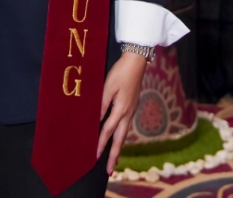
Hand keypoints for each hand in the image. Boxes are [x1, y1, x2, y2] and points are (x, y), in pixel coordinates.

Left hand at [97, 51, 147, 173]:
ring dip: (119, 147)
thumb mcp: (107, 87)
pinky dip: (122, 135)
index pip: (108, 130)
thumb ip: (101, 104)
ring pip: (125, 133)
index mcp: (121, 109)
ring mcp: (132, 110)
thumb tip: (95, 120)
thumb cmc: (120, 72)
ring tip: (114, 159)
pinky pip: (126, 126)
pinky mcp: (132, 106)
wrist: (136, 62)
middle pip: (121, 138)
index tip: (96, 156)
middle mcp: (128, 113)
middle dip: (114, 154)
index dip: (101, 144)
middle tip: (110, 170)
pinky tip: (119, 138)